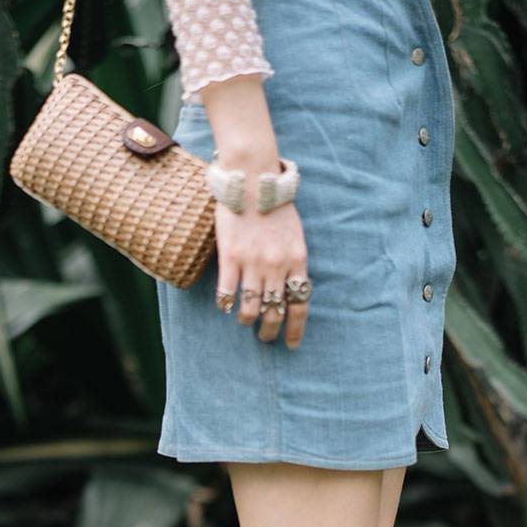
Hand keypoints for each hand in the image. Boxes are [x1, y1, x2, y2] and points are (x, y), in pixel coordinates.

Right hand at [197, 74, 309, 348]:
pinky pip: (228, 292)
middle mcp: (277, 266)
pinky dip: (226, 304)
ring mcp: (253, 263)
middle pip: (276, 312)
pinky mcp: (231, 257)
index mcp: (297, 261)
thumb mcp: (296, 235)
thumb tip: (292, 289)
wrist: (253, 181)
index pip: (300, 305)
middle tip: (266, 339)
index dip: (296, 329)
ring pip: (252, 308)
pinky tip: (225, 307)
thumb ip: (294, 262)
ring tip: (245, 323)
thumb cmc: (276, 207)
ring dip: (249, 321)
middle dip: (271, 332)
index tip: (292, 345)